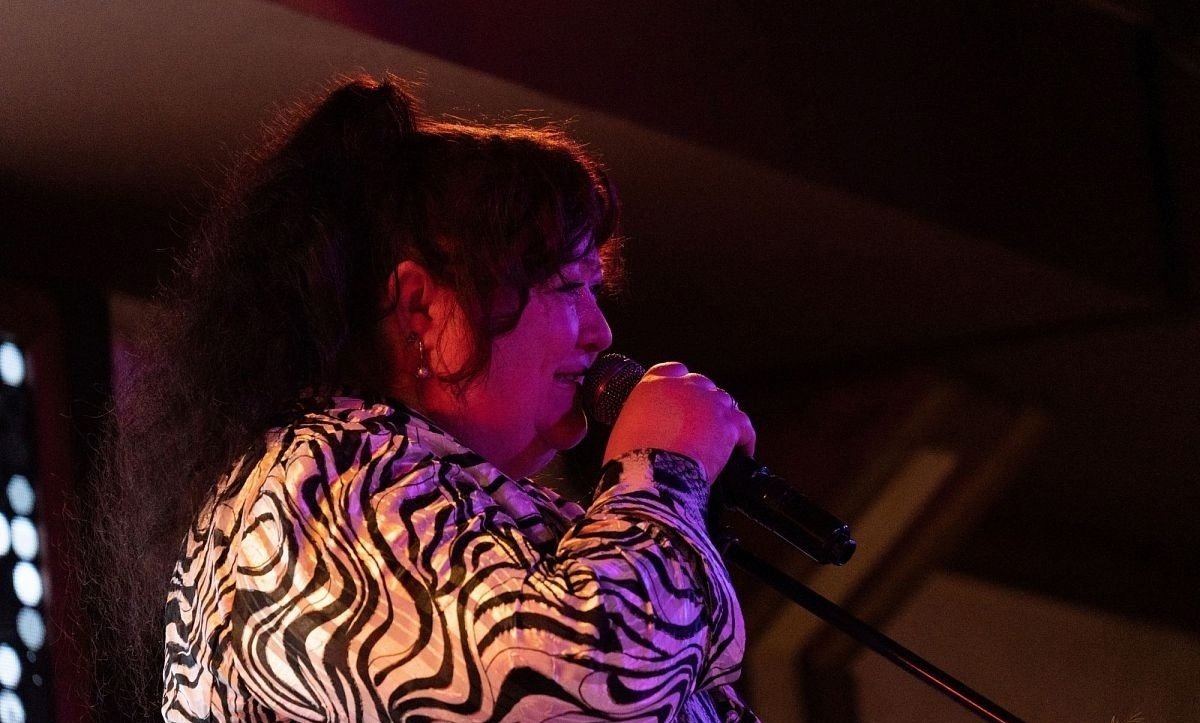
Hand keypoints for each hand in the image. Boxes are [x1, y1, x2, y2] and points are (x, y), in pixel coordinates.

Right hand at [602, 362, 755, 481]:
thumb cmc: (632, 462)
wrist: (652, 479)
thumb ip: (640, 418)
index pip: (674, 371)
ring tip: (720, 441)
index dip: (681, 387)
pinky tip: (741, 454)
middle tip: (700, 428)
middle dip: (702, 404)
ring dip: (722, 419)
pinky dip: (744, 440)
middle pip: (702, 385)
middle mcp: (683, 387)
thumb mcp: (625, 429)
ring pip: (725, 403)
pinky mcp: (728, 424)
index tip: (682, 403)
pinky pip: (744, 426)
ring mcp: (709, 403)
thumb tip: (646, 429)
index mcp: (654, 385)